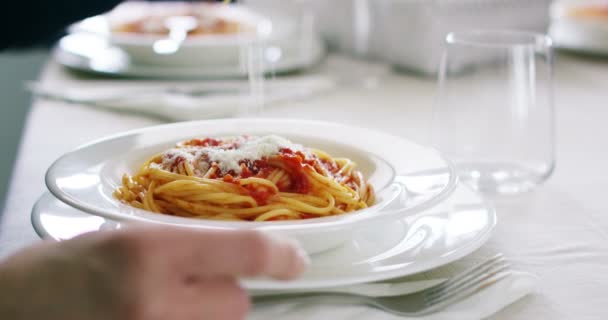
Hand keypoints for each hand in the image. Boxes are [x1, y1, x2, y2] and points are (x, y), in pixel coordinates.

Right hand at [0, 226, 307, 319]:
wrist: (8, 312)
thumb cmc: (54, 274)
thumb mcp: (121, 241)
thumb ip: (180, 247)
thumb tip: (236, 258)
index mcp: (147, 253)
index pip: (244, 250)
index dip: (280, 255)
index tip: (294, 260)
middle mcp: (154, 302)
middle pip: (237, 302)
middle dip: (222, 292)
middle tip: (185, 285)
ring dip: (201, 317)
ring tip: (155, 307)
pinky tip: (152, 318)